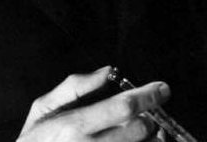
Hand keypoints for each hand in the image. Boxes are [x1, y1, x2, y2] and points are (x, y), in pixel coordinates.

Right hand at [18, 66, 170, 141]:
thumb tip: (107, 72)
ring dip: (151, 140)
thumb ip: (75, 87)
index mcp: (74, 126)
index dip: (147, 96)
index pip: (122, 107)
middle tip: (150, 114)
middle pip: (138, 131)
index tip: (162, 89)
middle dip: (151, 119)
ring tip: (147, 134)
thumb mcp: (43, 109)